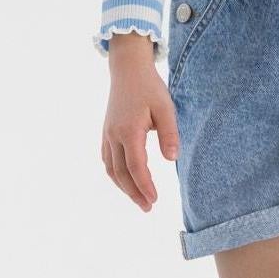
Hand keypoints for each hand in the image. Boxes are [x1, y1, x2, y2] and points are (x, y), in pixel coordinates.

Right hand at [100, 33, 178, 211]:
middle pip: (121, 173)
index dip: (145, 186)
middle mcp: (114, 136)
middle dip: (134, 193)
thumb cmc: (149, 88)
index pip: (136, 167)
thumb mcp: (165, 108)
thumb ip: (169, 134)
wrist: (127, 70)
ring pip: (111, 169)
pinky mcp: (106, 132)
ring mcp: (107, 135)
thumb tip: (172, 159)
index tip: (155, 200)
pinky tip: (124, 181)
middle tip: (148, 207)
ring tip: (138, 200)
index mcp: (129, 131)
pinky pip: (107, 159)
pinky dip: (115, 174)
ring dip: (123, 187)